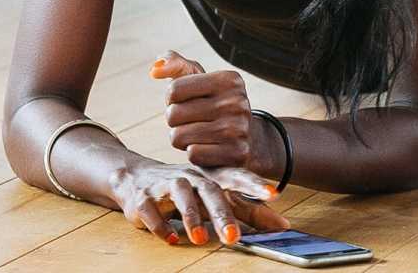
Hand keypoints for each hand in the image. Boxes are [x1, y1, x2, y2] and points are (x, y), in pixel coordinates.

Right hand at [106, 154, 287, 245]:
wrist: (134, 177)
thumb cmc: (186, 189)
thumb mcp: (216, 197)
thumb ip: (249, 211)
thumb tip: (283, 226)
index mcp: (211, 177)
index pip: (236, 178)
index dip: (255, 184)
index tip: (274, 193)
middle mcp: (190, 177)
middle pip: (210, 190)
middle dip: (222, 213)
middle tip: (233, 236)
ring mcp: (165, 185)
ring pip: (180, 196)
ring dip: (191, 217)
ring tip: (200, 239)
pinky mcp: (143, 199)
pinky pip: (151, 210)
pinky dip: (160, 225)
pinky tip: (171, 239)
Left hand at [151, 51, 261, 169]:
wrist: (249, 139)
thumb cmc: (214, 105)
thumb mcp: (200, 80)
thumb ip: (176, 66)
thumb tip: (154, 69)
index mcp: (229, 80)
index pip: (174, 90)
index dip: (172, 99)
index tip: (188, 102)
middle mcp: (237, 102)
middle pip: (173, 114)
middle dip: (175, 121)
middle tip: (192, 121)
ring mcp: (238, 129)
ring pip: (178, 137)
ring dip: (182, 138)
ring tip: (199, 134)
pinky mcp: (236, 153)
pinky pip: (192, 154)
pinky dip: (194, 153)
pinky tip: (207, 148)